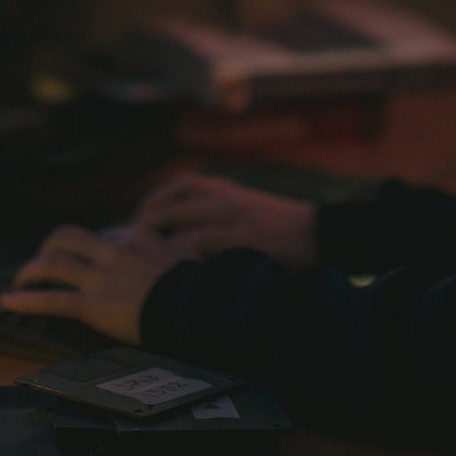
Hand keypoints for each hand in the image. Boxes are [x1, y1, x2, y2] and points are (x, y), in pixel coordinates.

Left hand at [0, 225, 182, 344]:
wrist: (198, 308)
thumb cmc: (198, 289)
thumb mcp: (184, 255)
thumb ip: (164, 249)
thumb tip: (161, 250)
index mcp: (135, 237)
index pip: (101, 236)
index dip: (86, 248)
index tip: (80, 257)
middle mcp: (112, 252)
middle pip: (66, 238)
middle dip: (48, 248)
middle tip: (40, 261)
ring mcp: (100, 278)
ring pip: (52, 265)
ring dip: (30, 271)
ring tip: (19, 280)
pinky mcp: (93, 304)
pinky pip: (51, 299)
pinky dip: (26, 300)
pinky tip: (9, 301)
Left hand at [132, 171, 316, 268]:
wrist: (322, 233)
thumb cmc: (282, 228)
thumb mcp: (245, 207)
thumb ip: (215, 213)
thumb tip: (175, 232)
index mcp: (226, 188)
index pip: (178, 185)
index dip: (153, 201)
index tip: (139, 220)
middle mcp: (226, 197)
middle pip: (171, 204)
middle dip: (147, 224)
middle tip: (133, 245)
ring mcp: (234, 217)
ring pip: (182, 225)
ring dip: (161, 242)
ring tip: (148, 262)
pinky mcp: (244, 238)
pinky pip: (203, 245)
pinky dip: (184, 256)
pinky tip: (176, 271)